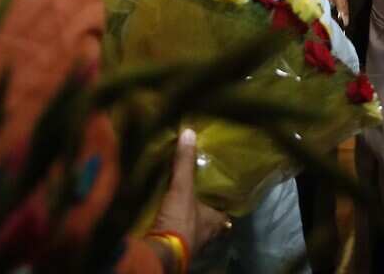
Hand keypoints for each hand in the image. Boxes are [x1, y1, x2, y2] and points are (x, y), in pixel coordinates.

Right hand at [151, 128, 228, 253]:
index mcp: (214, 222)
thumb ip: (185, 163)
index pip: (224, 214)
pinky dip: (174, 228)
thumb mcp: (183, 188)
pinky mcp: (174, 248)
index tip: (221, 197)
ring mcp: (191, 243)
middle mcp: (206, 235)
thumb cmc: (180, 220)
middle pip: (210, 224)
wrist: (160, 252)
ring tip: (184, 208)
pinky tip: (168, 220)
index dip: (223, 207)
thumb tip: (190, 132)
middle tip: (200, 201)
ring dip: (190, 222)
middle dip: (205, 214)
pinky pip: (178, 236)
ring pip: (195, 231)